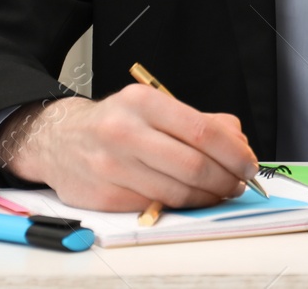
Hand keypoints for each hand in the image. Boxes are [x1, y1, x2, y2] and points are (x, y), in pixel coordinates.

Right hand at [0, 89, 259, 211]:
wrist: (58, 139)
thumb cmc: (115, 122)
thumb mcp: (154, 105)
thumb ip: (200, 120)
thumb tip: (238, 142)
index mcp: (143, 102)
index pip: (202, 131)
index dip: (233, 153)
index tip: (249, 163)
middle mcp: (125, 132)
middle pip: (193, 165)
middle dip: (226, 179)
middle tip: (238, 183)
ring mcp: (112, 167)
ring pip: (177, 191)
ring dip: (208, 197)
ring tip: (219, 192)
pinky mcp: (104, 196)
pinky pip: (155, 205)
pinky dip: (180, 206)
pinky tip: (189, 199)